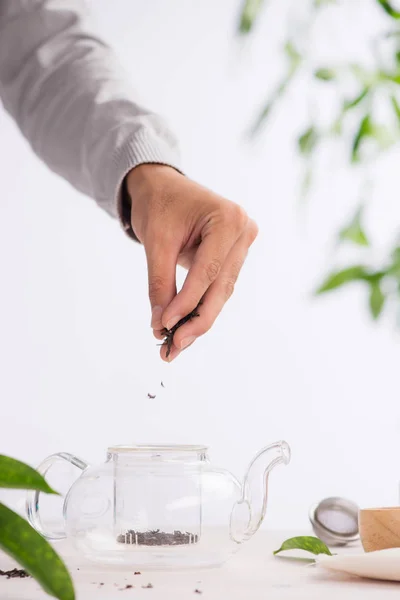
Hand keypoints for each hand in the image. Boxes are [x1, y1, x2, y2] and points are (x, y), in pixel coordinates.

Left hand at [127, 165, 257, 361]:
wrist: (161, 185)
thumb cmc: (158, 204)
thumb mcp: (155, 243)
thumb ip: (160, 284)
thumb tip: (160, 326)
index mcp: (228, 220)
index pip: (208, 272)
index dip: (186, 303)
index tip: (165, 328)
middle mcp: (243, 231)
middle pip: (221, 287)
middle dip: (196, 320)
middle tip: (173, 347)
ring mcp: (242, 244)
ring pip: (221, 292)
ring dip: (198, 319)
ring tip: (175, 345)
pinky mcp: (234, 255)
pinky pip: (218, 287)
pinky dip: (200, 307)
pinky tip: (184, 328)